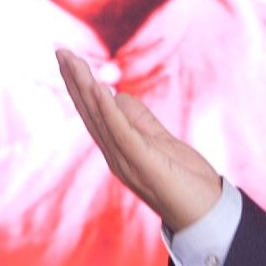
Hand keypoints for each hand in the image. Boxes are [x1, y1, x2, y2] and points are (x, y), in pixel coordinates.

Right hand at [55, 48, 222, 231]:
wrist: (205, 214)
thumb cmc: (184, 179)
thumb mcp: (159, 140)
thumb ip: (138, 119)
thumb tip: (116, 94)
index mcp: (117, 149)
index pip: (93, 112)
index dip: (79, 85)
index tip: (67, 57)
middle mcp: (115, 155)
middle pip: (89, 113)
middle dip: (75, 81)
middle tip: (60, 51)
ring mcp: (126, 161)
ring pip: (101, 120)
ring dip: (87, 90)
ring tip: (74, 63)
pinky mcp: (143, 163)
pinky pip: (123, 134)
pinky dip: (110, 112)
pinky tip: (100, 91)